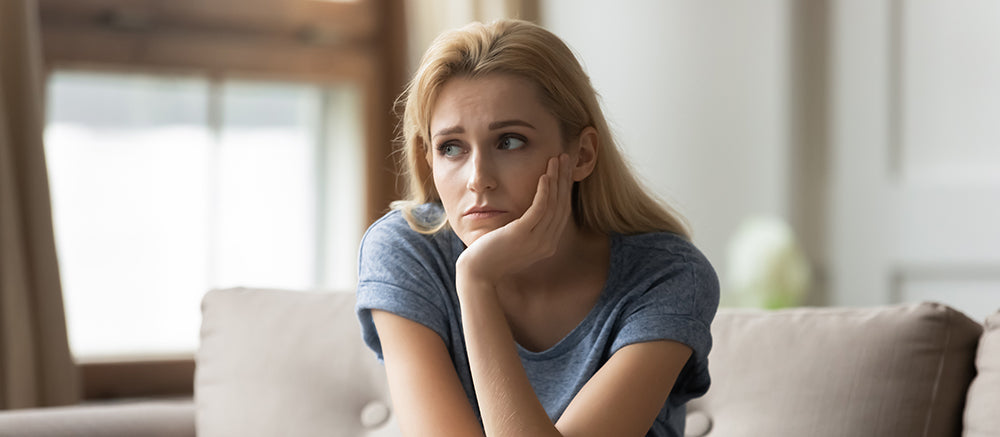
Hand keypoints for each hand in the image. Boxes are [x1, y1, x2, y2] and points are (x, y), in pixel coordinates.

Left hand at [455, 153, 573, 289]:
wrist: (478, 273)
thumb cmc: (492, 256)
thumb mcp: (516, 242)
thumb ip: (527, 229)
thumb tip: (530, 213)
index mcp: (547, 244)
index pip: (562, 212)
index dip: (565, 189)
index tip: (564, 170)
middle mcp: (546, 243)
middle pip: (562, 206)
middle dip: (564, 180)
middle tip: (565, 158)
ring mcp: (536, 241)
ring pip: (553, 205)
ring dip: (556, 180)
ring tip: (556, 160)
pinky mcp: (521, 235)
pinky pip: (539, 210)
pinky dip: (544, 192)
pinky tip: (544, 176)